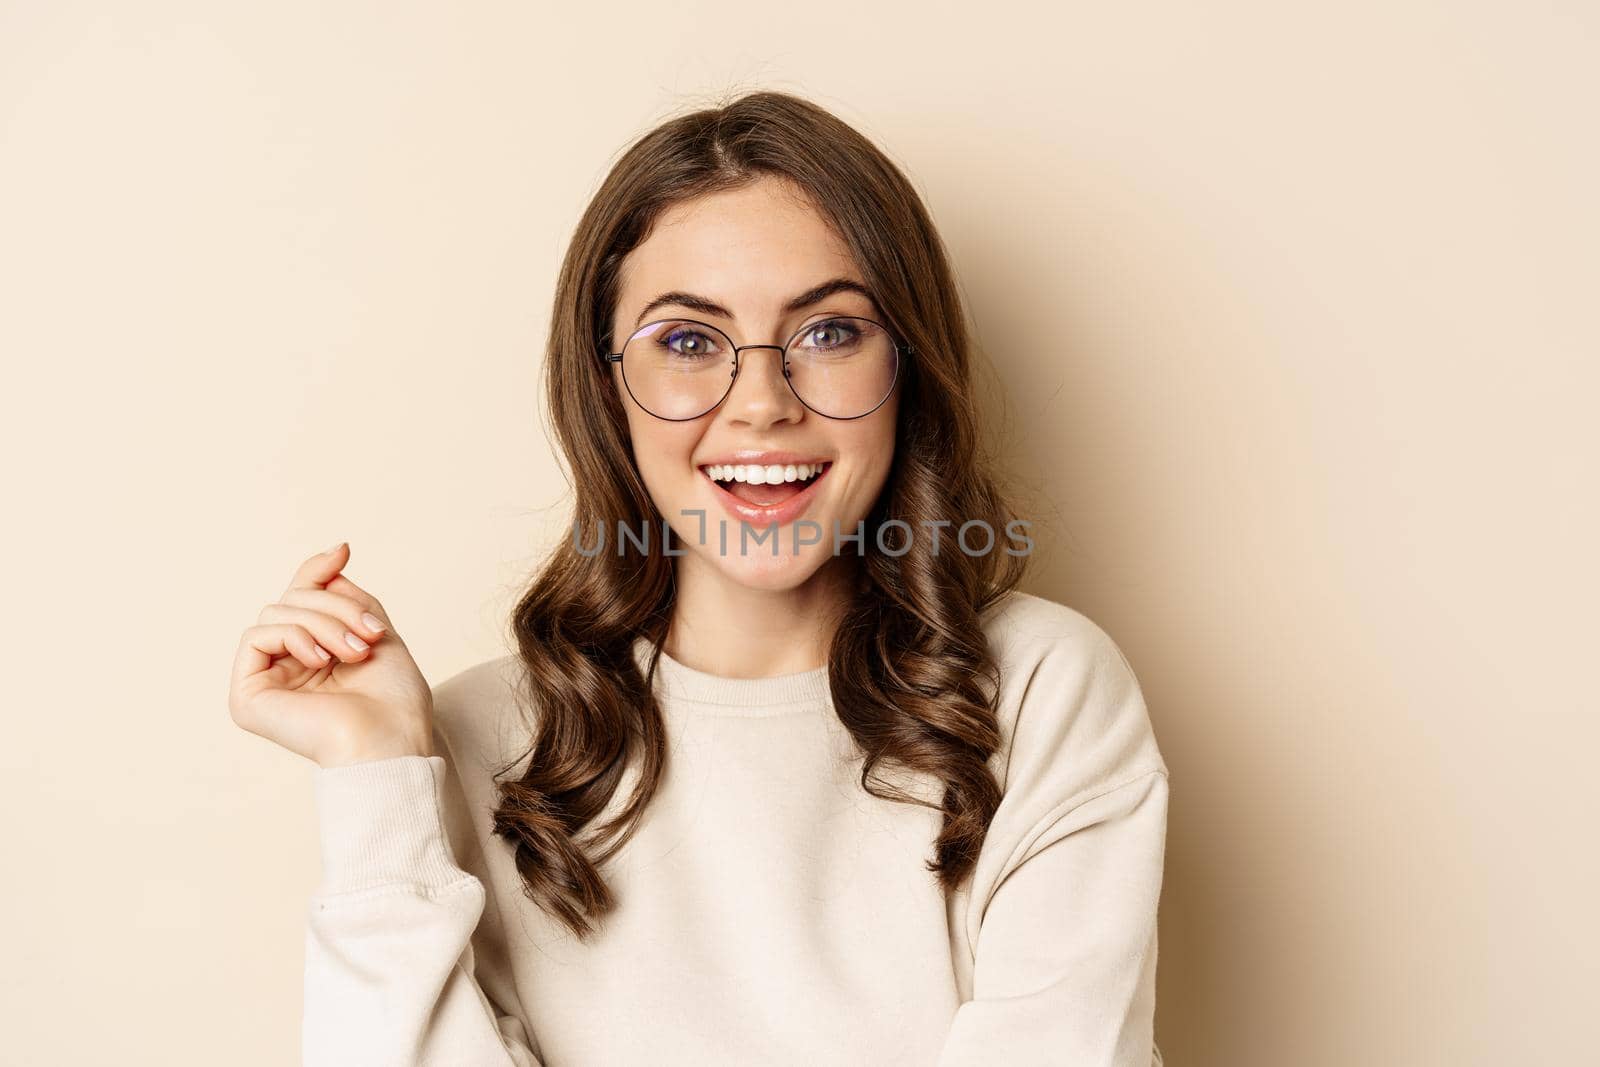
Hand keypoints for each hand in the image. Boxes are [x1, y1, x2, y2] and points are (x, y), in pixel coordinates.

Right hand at [228, 542, 434, 768]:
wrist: (390, 741)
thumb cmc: (393, 699)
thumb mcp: (374, 629)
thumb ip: (345, 596)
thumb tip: (330, 556)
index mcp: (315, 654)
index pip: (302, 598)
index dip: (317, 571)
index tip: (344, 551)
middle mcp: (286, 666)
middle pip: (293, 600)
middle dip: (335, 607)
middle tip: (370, 634)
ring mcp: (265, 681)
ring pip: (278, 612)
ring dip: (324, 623)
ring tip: (355, 652)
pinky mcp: (247, 695)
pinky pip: (257, 635)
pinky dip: (293, 636)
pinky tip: (320, 660)